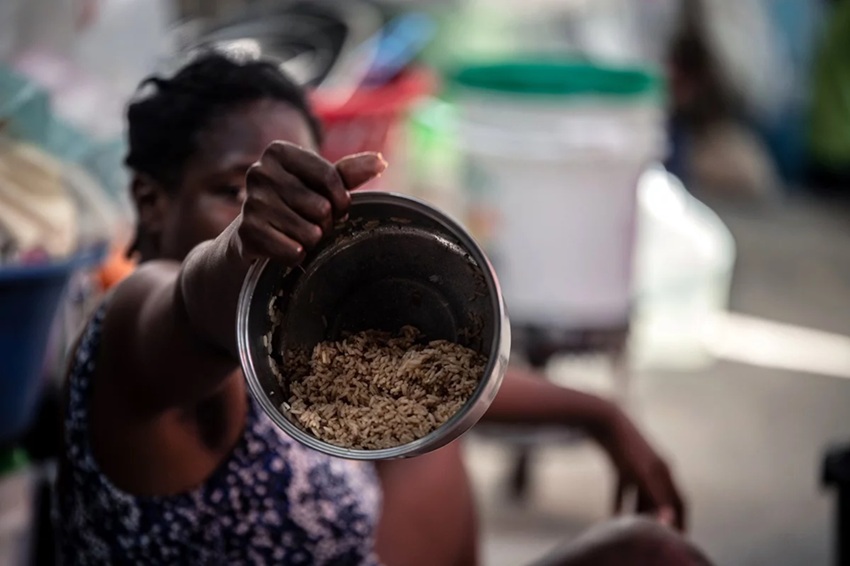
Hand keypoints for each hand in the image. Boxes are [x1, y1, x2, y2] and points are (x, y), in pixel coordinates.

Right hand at [236, 141, 385, 264]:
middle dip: (325, 223)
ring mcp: (251, 203)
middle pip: (322, 208)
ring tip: (294, 234)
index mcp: (278, 152)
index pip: (331, 177)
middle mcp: (260, 172)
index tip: (335, 207)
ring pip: (310, 233)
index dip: (341, 200)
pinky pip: (294, 252)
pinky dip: (296, 256)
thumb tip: (381, 161)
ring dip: (310, 241)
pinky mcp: (247, 233)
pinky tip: (284, 247)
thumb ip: (348, 173)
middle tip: (309, 223)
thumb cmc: (294, 204)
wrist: (253, 235)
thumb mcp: (320, 184)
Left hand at [598, 407, 686, 530]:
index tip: (680, 538)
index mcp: (664, 471)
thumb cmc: (625, 447)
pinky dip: (619, 502)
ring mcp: (638, 467)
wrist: (604, 420)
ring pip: (642, 496)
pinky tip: (610, 516)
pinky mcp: (621, 465)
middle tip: (655, 537)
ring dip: (638, 512)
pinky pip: (623, 489)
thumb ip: (656, 496)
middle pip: (662, 500)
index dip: (681, 520)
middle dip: (659, 518)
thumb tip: (669, 521)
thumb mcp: (642, 474)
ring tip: (633, 530)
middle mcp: (655, 469)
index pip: (679, 501)